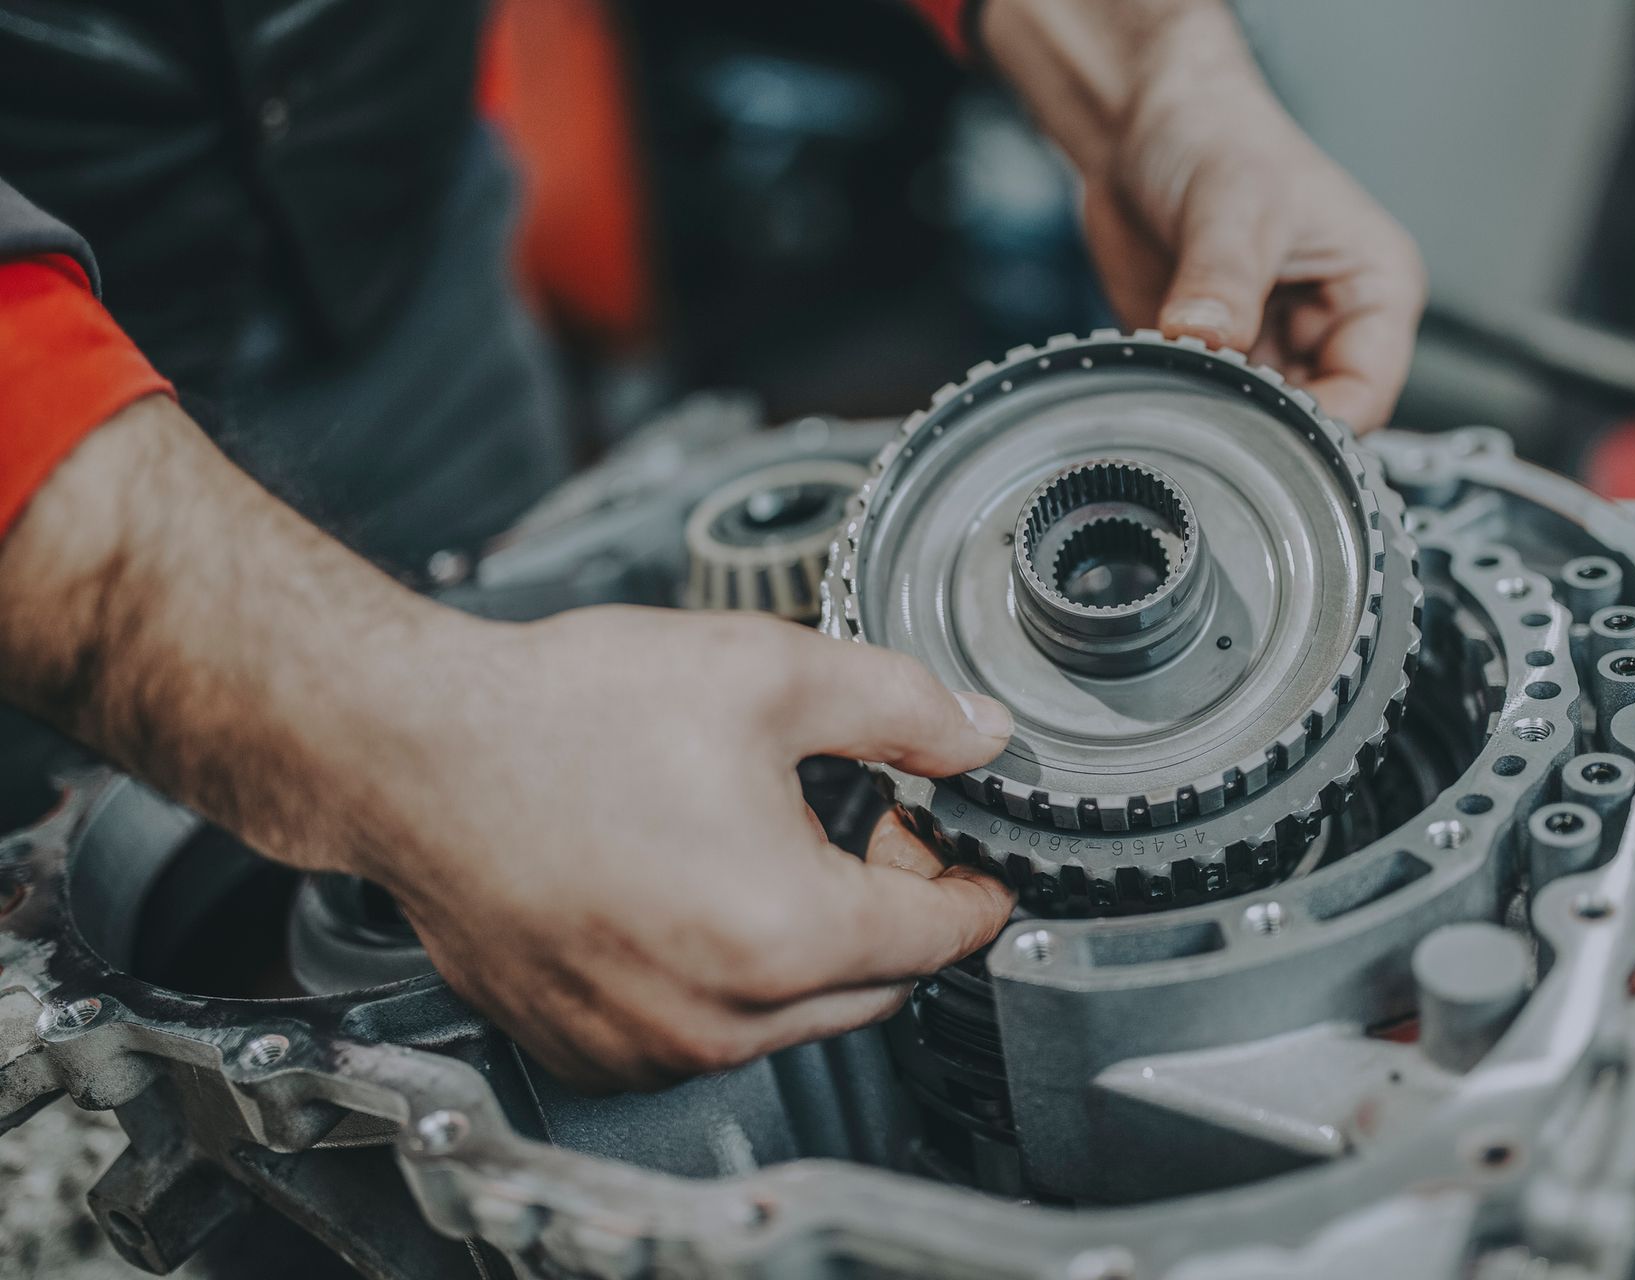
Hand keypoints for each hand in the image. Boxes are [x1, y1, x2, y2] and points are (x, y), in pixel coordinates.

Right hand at [357, 608, 1015, 1088]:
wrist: (412, 750)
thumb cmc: (562, 716)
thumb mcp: (767, 672)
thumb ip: (902, 706)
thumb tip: (976, 735)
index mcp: (780, 934)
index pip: (940, 936)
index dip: (973, 886)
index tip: (975, 865)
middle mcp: (717, 1018)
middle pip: (876, 985)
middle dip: (892, 909)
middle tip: (864, 822)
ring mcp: (646, 1048)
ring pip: (794, 1016)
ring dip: (811, 945)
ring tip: (767, 843)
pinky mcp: (591, 1050)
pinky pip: (707, 1031)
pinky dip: (729, 976)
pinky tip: (695, 888)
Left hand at [983, 0, 1425, 430]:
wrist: (1142, 126)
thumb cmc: (1216, 138)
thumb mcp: (1231, 205)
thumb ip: (1223, 279)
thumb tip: (1210, 339)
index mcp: (1375, 288)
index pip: (1369, 392)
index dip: (1320, 422)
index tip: (1262, 429)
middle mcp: (1330, 325)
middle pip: (1313, 420)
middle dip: (1262, 424)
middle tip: (1209, 408)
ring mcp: (1271, 346)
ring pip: (1258, 423)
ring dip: (1218, 415)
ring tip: (1181, 384)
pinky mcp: (1217, 359)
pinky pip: (1207, 409)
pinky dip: (1183, 406)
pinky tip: (1160, 379)